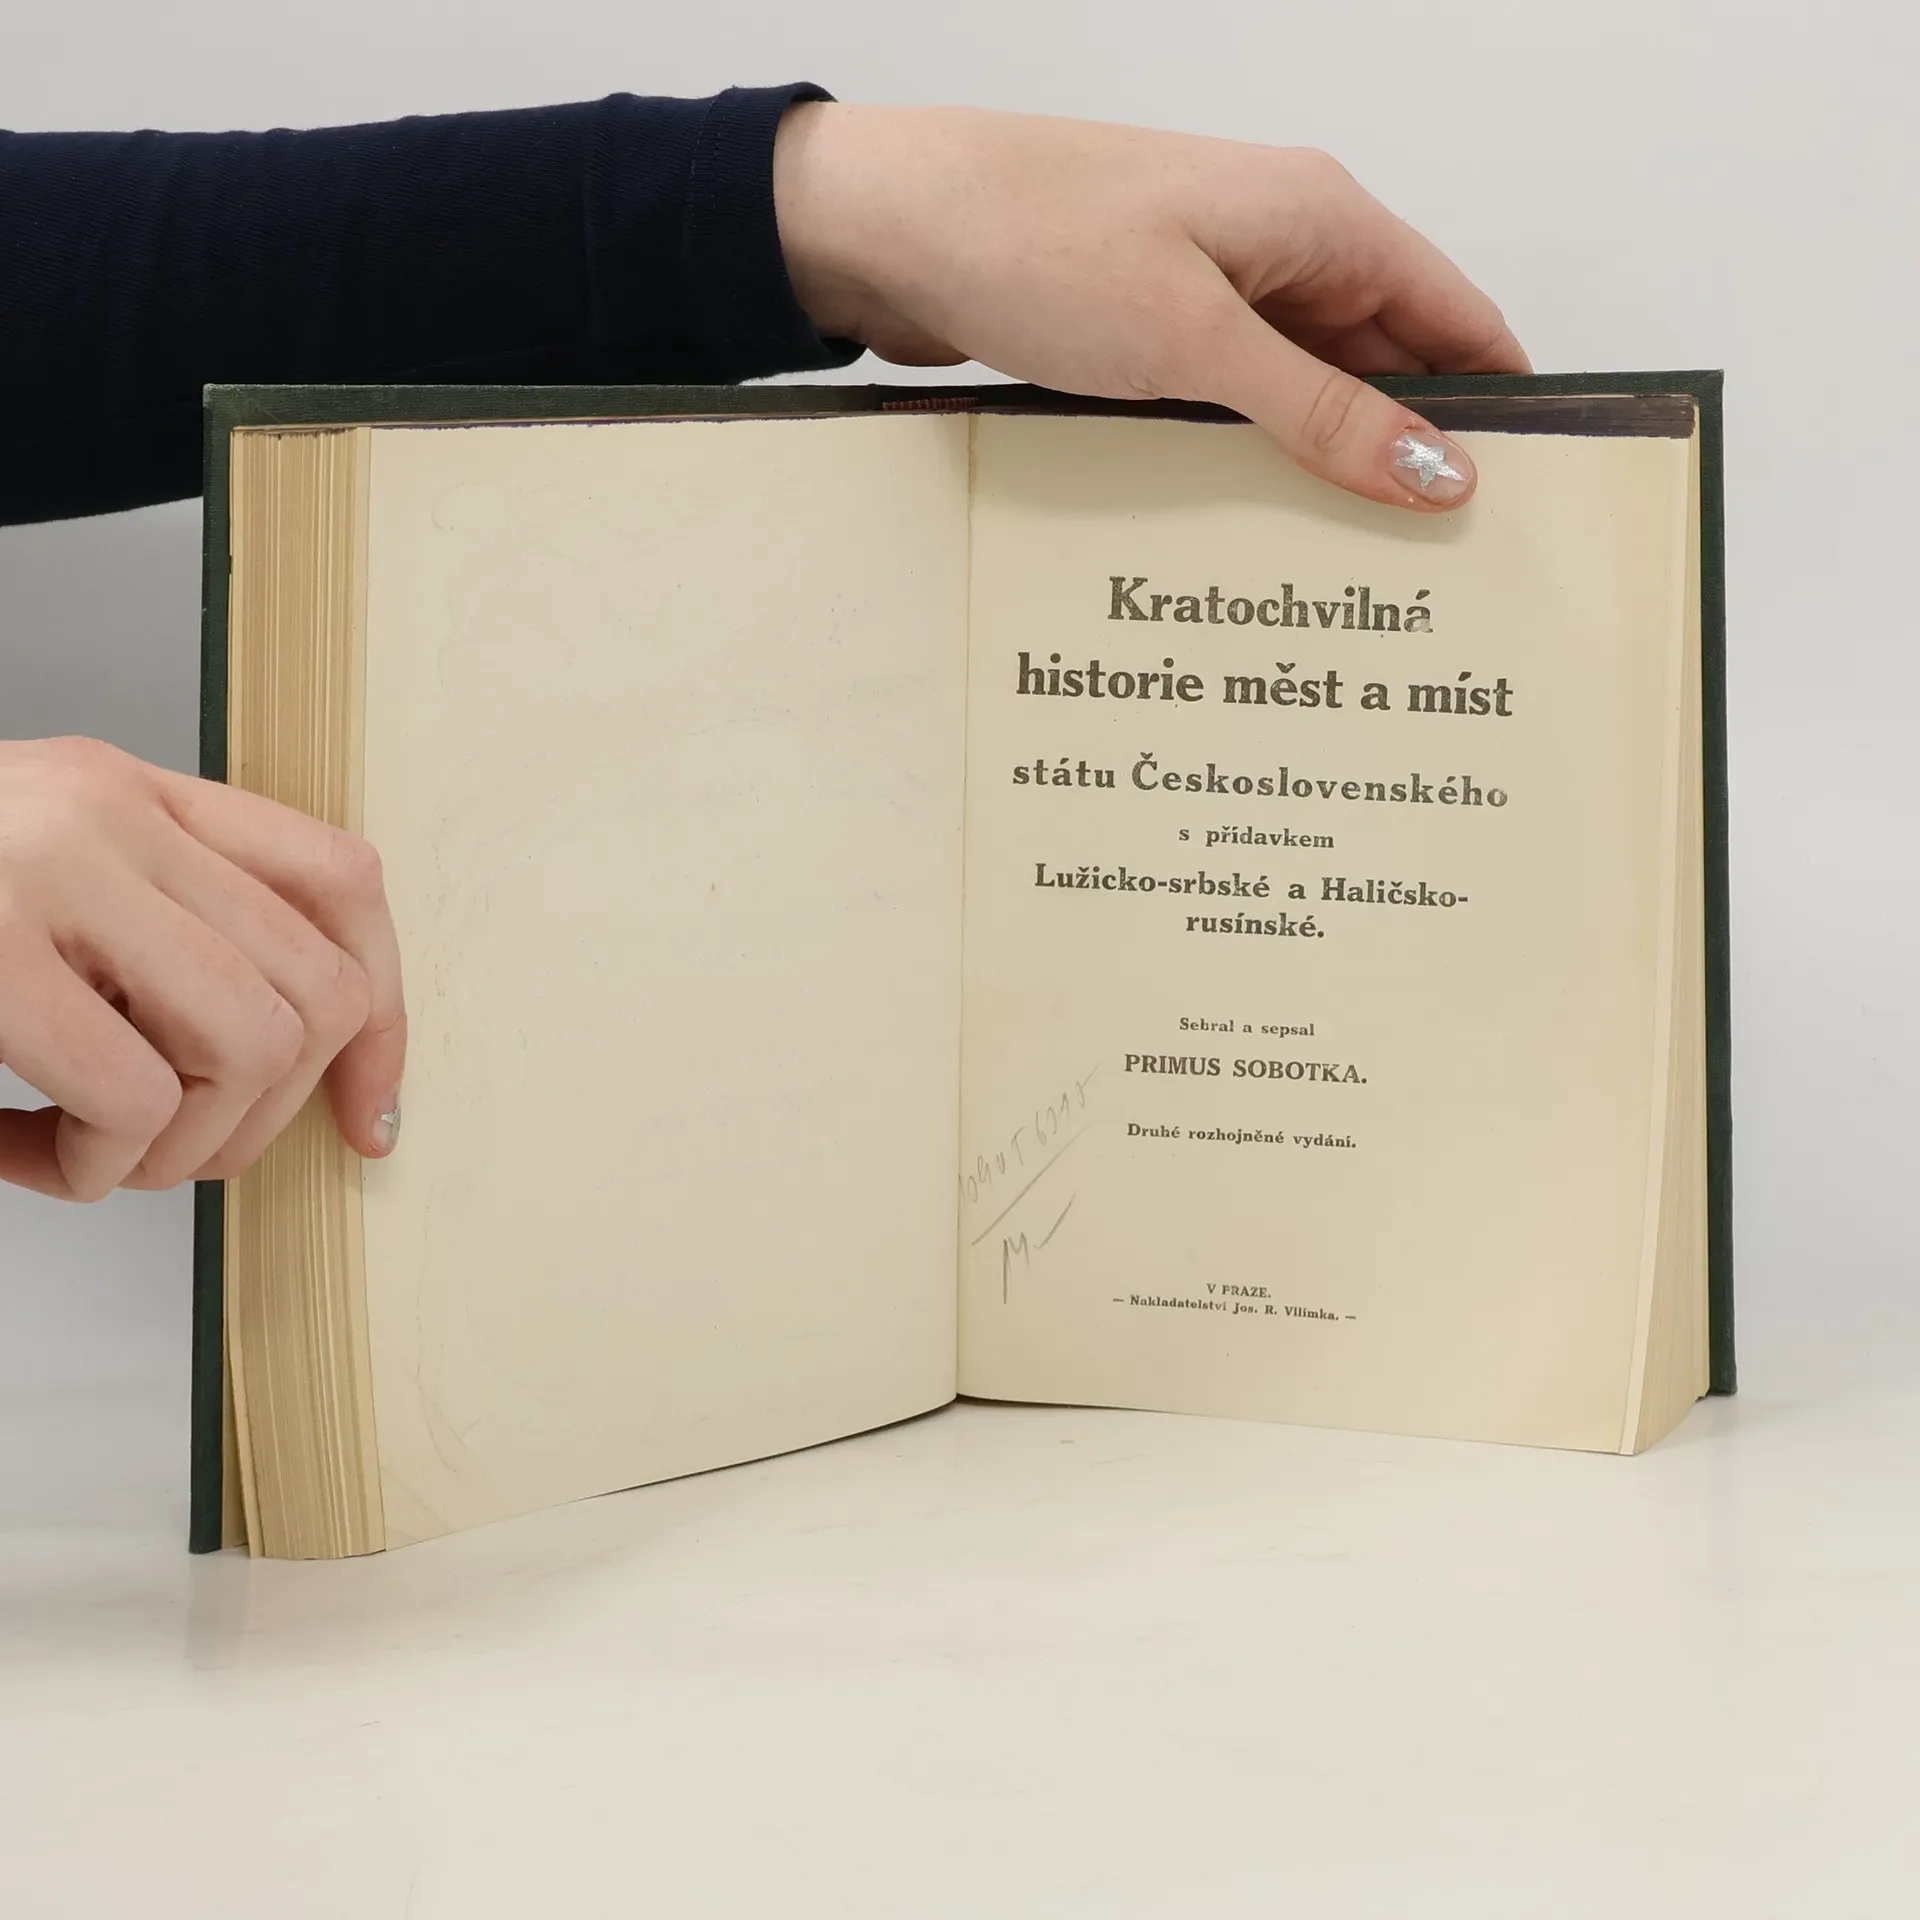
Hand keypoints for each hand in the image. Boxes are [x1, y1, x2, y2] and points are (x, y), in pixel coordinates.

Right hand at [0, 738, 405, 1200]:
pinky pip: (128, 1097)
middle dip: (256, 1120)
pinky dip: (84, 1167)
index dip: (383, 1016)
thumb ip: (158, 936)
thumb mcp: (39, 888)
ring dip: (173, 1146)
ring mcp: (46, 869)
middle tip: (158, 1149)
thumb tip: (309, 1064)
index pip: (341, 879)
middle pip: (316, 994)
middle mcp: (108, 810)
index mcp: (134, 792)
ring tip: (78, 1147)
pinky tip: (8, 1148)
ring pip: (248, 1048)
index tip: (366, 1118)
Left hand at [774, 105, 1528, 510]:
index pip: (1456, 316)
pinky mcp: (1148, 330)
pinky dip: (1246, 460)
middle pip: (1384, 363)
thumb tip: (1440, 470)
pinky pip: (1227, 402)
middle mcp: (1278, 248)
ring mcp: (1208, 290)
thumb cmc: (1035, 244)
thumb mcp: (1194, 339)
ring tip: (1348, 579)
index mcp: (1319, 219)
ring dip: (1320, 470)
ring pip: (1301, 392)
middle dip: (1407, 457)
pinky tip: (1253, 536)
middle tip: (1432, 578)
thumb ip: (1321, 409)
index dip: (1499, 406)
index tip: (1527, 502)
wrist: (884, 225)